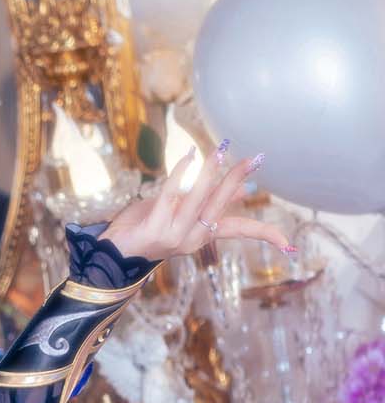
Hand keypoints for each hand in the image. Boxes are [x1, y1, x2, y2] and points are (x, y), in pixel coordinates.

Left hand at [99, 148, 293, 263]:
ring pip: (198, 199)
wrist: (114, 251)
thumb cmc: (149, 226)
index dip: (264, 234)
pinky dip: (180, 173)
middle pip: (221, 206)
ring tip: (221, 151)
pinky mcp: (155, 228)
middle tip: (254, 158)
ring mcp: (174, 236)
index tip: (288, 242)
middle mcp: (192, 239)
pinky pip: (171, 194)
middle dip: (237, 180)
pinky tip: (189, 156)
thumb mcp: (184, 213)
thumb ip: (210, 202)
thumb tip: (245, 190)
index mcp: (202, 235)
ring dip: (211, 173)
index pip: (240, 232)